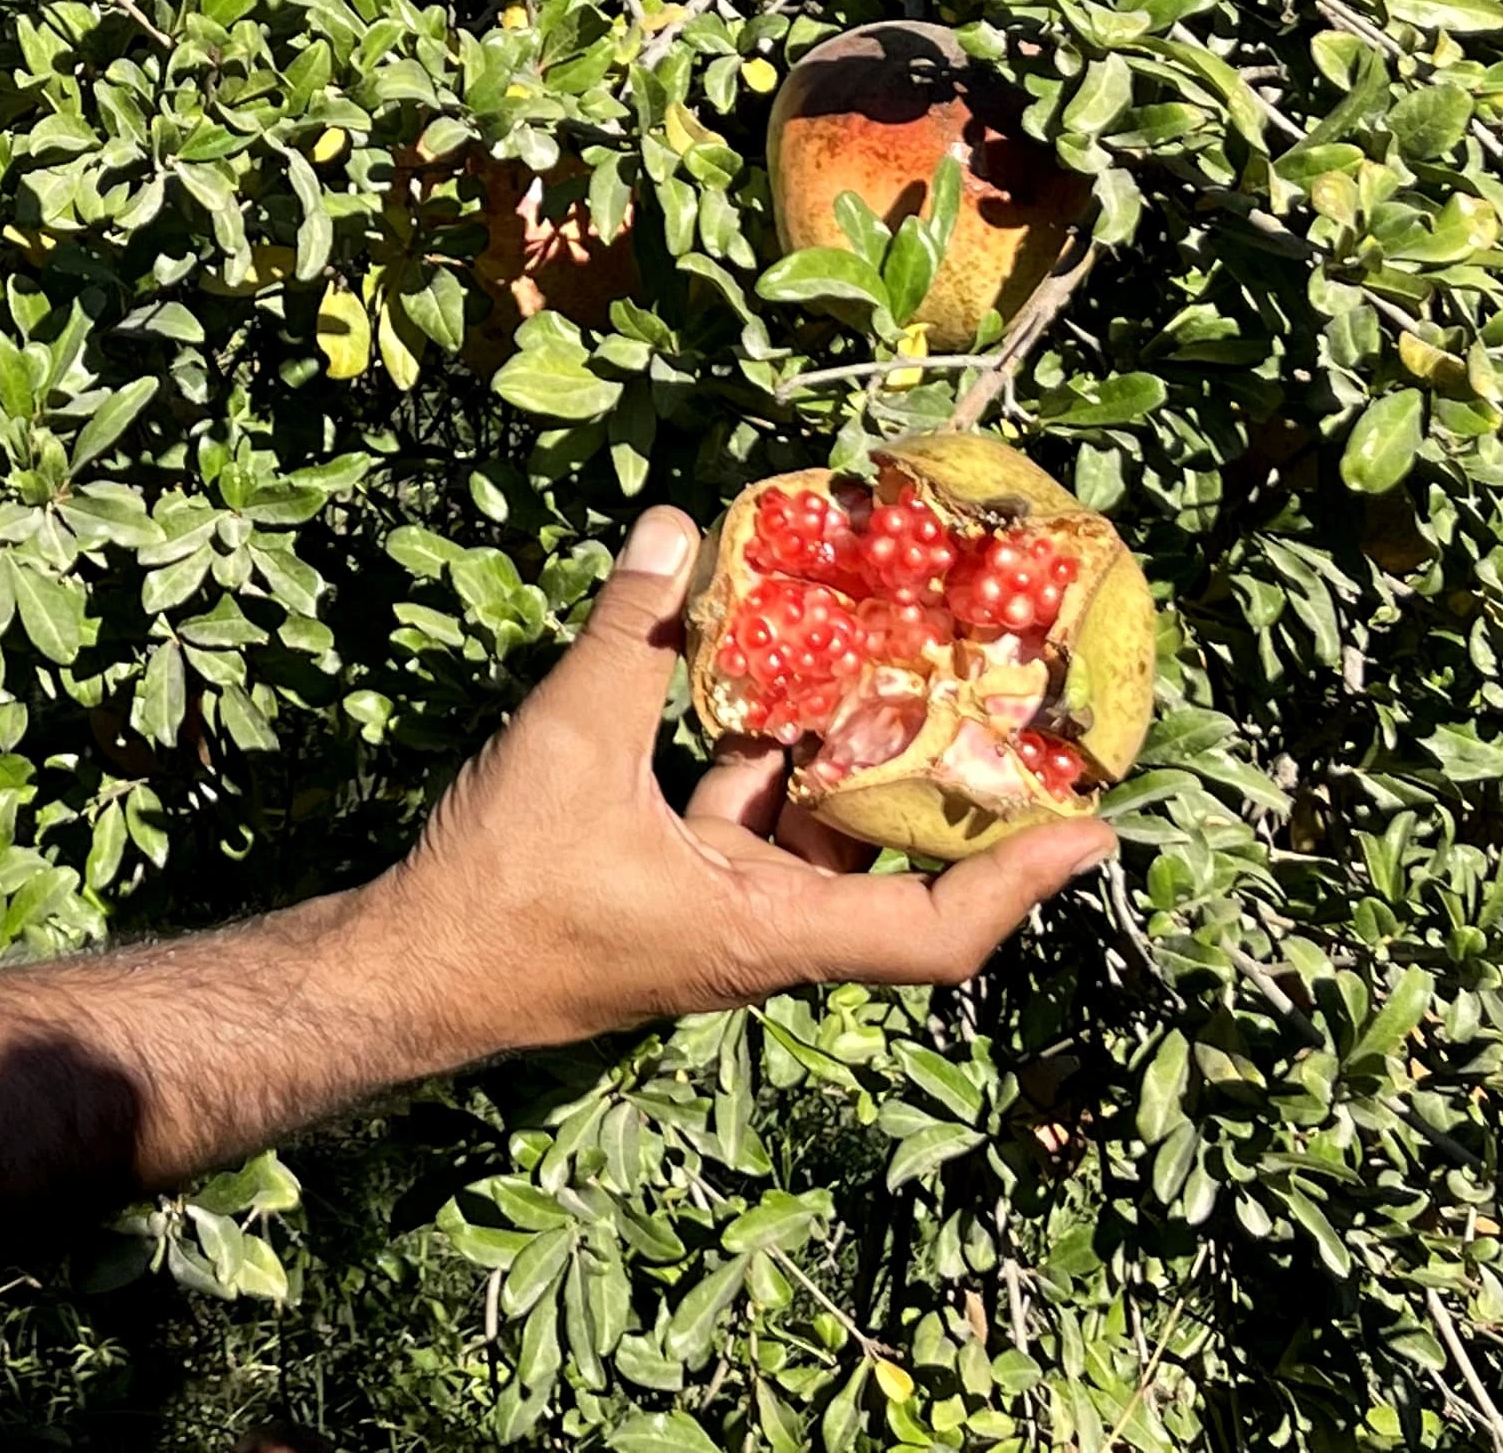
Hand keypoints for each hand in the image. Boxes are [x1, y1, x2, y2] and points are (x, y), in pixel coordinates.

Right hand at [367, 510, 1113, 1057]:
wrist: (409, 971)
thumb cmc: (503, 891)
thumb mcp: (570, 746)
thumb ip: (629, 637)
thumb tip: (676, 531)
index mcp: (764, 929)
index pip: (932, 931)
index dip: (1021, 882)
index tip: (1093, 830)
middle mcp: (758, 930)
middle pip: (886, 872)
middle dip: (939, 792)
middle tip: (994, 710)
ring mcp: (712, 912)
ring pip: (809, 837)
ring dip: (842, 761)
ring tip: (884, 666)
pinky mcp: (665, 890)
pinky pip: (740, 822)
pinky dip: (755, 758)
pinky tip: (745, 677)